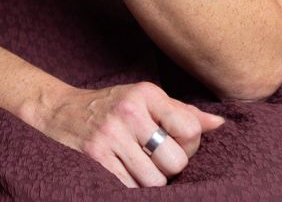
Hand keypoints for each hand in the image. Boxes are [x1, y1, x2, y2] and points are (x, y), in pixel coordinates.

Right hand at [36, 79, 223, 187]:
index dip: (186, 144)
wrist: (61, 112)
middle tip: (150, 157)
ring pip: (155, 182)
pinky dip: (131, 187)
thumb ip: (182, 113)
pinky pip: (132, 189)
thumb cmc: (113, 108)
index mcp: (145, 93)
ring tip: (135, 164)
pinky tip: (121, 171)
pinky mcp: (97, 158)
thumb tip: (220, 124)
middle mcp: (129, 111)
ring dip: (148, 180)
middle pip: (176, 162)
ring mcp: (111, 135)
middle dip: (167, 167)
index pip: (190, 129)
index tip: (170, 140)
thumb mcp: (145, 101)